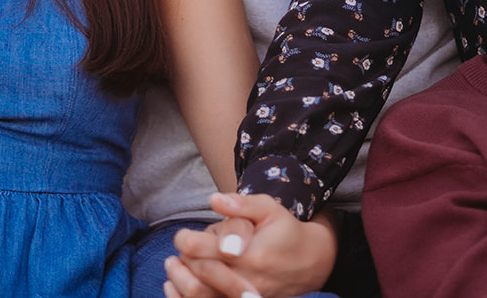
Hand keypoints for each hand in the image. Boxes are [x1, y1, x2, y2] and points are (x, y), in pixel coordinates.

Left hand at [166, 192, 337, 297]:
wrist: (311, 263)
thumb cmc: (286, 231)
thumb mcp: (269, 209)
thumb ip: (241, 204)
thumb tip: (214, 199)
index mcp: (250, 255)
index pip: (202, 250)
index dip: (184, 240)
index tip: (182, 235)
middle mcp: (246, 281)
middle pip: (197, 276)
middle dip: (180, 262)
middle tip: (177, 254)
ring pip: (199, 297)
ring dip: (180, 283)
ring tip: (175, 269)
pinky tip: (179, 289)